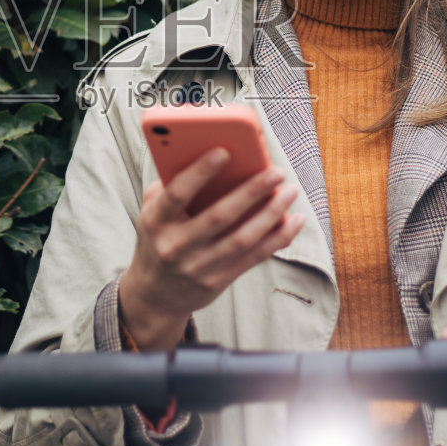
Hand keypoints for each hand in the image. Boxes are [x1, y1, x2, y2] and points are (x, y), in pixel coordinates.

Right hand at [117, 149, 303, 350]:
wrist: (155, 295)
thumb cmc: (158, 239)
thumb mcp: (151, 212)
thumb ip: (170, 185)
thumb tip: (207, 155)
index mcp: (155, 221)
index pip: (177, 193)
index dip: (200, 172)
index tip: (224, 151)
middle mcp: (175, 246)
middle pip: (219, 216)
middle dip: (252, 191)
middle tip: (276, 171)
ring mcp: (198, 266)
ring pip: (242, 238)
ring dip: (272, 213)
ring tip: (290, 191)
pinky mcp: (218, 280)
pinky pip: (254, 257)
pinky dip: (278, 237)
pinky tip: (295, 219)